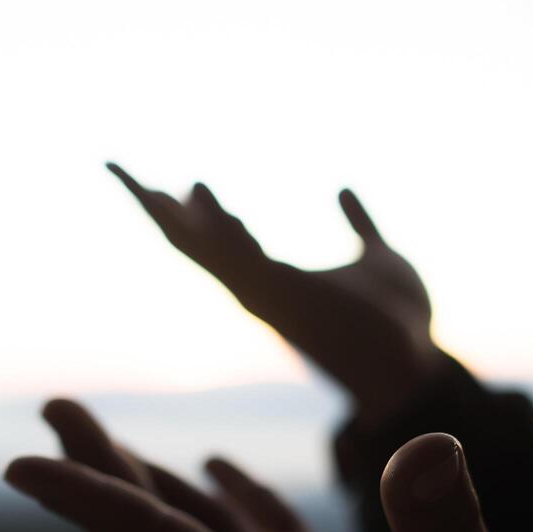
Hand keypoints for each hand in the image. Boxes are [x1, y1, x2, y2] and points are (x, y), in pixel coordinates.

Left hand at [6, 399, 532, 531]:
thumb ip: (443, 525)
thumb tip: (427, 447)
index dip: (92, 504)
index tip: (22, 466)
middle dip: (100, 473)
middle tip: (52, 409)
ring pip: (195, 527)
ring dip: (143, 478)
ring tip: (87, 430)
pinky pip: (255, 529)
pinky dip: (226, 492)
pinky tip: (209, 464)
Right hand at [108, 163, 447, 423]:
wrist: (420, 365)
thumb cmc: (399, 321)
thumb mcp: (378, 256)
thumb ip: (360, 224)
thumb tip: (344, 190)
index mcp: (274, 279)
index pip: (215, 238)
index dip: (186, 209)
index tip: (164, 177)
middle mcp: (260, 290)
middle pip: (191, 243)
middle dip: (152, 205)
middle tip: (113, 166)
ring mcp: (269, 296)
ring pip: (205, 249)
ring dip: (172, 212)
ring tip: (137, 177)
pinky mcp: (287, 299)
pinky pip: (240, 258)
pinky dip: (218, 226)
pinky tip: (196, 192)